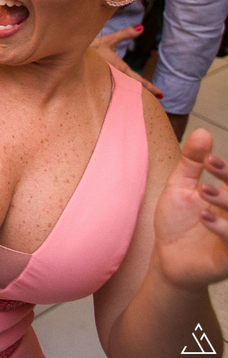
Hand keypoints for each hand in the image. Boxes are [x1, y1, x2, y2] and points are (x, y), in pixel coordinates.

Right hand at [92, 25, 161, 97]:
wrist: (69, 55)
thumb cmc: (89, 48)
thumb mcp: (108, 40)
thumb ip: (125, 34)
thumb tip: (142, 28)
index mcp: (118, 69)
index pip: (137, 80)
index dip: (150, 87)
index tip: (161, 95)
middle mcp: (113, 78)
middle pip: (132, 89)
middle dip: (143, 93)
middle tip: (157, 97)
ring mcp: (106, 81)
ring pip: (123, 89)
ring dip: (132, 92)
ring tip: (142, 96)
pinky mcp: (99, 81)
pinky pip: (113, 87)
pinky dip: (120, 88)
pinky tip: (120, 88)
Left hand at [151, 129, 227, 288]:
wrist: (168, 257)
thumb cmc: (178, 221)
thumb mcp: (180, 187)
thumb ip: (192, 161)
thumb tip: (202, 131)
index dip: (226, 169)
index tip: (208, 160)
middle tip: (210, 167)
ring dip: (227, 201)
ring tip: (203, 191)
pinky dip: (224, 229)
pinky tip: (205, 217)